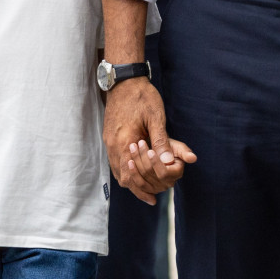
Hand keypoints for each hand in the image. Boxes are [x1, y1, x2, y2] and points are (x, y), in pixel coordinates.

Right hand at [103, 78, 195, 203]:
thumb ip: (163, 141)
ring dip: (130, 179)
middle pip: (122, 176)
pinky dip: (125, 169)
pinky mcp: (109, 136)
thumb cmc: (142, 97)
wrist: (124, 80)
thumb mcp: (156, 118)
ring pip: (117, 169)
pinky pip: (115, 160)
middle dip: (137, 187)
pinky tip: (135, 170)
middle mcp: (113, 144)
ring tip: (145, 188)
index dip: (141, 189)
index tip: (152, 198)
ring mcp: (109, 141)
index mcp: (125, 141)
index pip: (130, 174)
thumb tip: (170, 162)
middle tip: (151, 196)